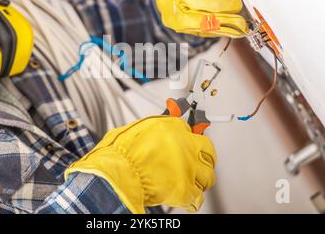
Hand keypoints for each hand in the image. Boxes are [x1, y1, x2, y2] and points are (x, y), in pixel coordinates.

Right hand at [65, 116, 215, 213]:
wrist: (116, 173)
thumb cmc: (119, 153)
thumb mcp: (132, 129)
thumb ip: (148, 130)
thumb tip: (148, 132)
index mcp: (172, 127)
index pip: (190, 127)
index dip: (187, 136)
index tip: (187, 139)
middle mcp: (184, 144)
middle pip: (207, 149)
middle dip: (203, 156)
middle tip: (198, 160)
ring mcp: (188, 167)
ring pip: (208, 173)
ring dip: (201, 178)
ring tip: (195, 180)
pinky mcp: (185, 189)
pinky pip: (197, 197)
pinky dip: (192, 199)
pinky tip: (188, 198)